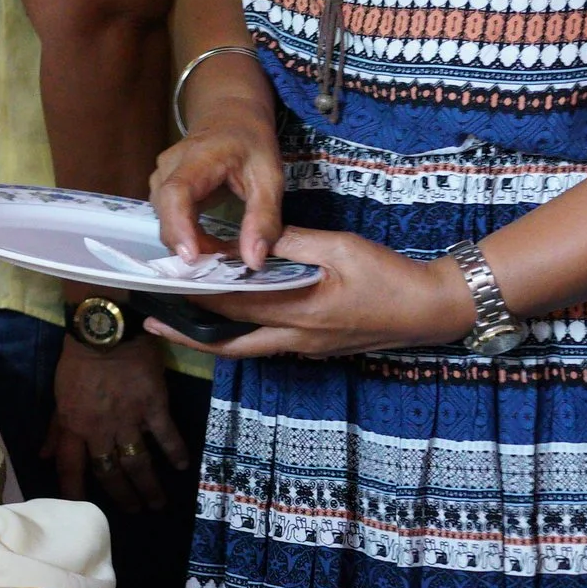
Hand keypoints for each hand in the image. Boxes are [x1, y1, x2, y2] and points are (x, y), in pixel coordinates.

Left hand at [42, 338, 187, 511]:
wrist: (105, 330)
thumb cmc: (78, 360)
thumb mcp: (59, 394)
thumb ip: (56, 428)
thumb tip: (44, 456)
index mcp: (74, 425)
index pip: (70, 466)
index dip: (73, 491)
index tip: (80, 510)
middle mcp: (100, 429)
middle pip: (110, 472)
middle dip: (122, 496)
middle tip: (135, 512)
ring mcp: (129, 419)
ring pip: (138, 463)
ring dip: (149, 487)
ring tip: (158, 503)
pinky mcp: (154, 406)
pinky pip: (166, 436)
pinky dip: (175, 452)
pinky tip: (182, 466)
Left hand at [145, 227, 477, 359]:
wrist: (434, 309)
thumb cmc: (390, 276)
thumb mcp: (338, 247)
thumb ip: (290, 243)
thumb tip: (248, 239)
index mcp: (299, 312)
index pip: (232, 304)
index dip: (195, 292)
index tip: (163, 279)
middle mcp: (296, 338)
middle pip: (229, 342)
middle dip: (188, 331)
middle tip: (152, 318)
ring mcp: (306, 347)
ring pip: (246, 348)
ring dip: (211, 336)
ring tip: (178, 320)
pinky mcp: (316, 346)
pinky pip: (267, 343)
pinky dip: (241, 333)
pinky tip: (229, 318)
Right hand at [151, 122, 285, 266]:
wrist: (229, 115)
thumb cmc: (251, 142)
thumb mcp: (269, 177)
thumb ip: (263, 219)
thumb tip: (253, 261)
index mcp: (198, 158)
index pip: (176, 193)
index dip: (179, 226)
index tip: (191, 257)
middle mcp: (170, 167)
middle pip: (165, 211)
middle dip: (188, 244)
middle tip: (220, 264)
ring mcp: (162, 177)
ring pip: (165, 219)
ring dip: (189, 242)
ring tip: (220, 252)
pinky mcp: (164, 188)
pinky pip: (170, 218)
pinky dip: (188, 236)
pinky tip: (210, 243)